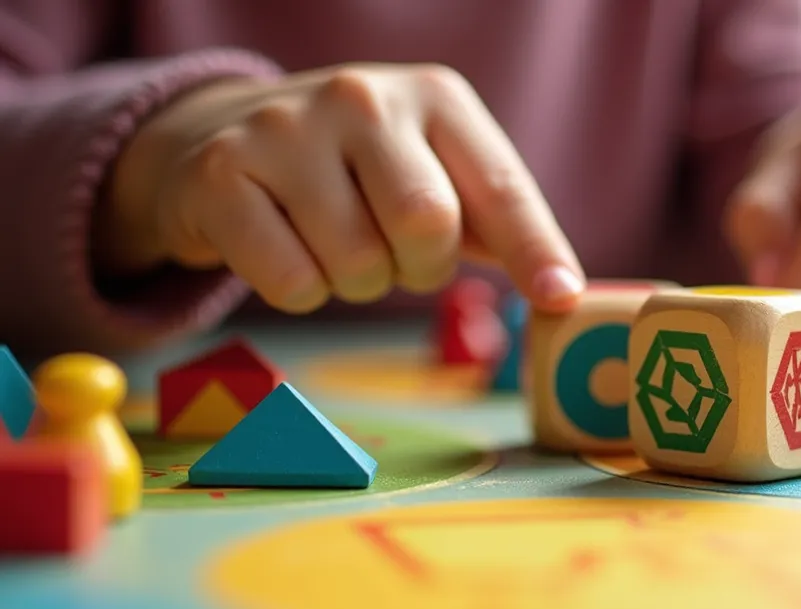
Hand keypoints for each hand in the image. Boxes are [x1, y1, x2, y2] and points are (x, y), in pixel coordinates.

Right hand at [100, 63, 584, 313]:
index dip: (534, 250)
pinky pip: (292, 283)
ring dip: (357, 282)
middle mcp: (363, 98)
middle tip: (394, 254)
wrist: (220, 135)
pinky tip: (285, 246)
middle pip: (426, 224)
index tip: (559, 300)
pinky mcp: (223, 175)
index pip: (500, 185)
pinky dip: (301, 292)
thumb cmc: (356, 169)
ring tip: (335, 241)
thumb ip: (495, 226)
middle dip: (420, 267)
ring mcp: (286, 130)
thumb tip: (561, 295)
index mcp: (434, 97)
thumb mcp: (433, 170)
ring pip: (357, 263)